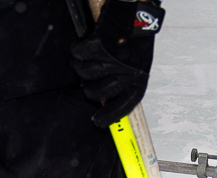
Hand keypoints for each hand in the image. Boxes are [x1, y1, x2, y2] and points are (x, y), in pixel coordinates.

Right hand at [70, 0, 164, 127]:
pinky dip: (77, 52)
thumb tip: (107, 101)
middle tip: (90, 78)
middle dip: (89, 87)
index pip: (122, 107)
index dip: (108, 117)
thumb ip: (126, 84)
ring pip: (85, 74)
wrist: (135, 17)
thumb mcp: (139, 68)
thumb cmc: (136, 42)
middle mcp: (125, 74)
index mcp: (138, 81)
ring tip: (89, 58)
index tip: (98, 122)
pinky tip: (84, 47)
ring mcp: (111, 61)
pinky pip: (78, 57)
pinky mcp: (98, 47)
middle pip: (97, 93)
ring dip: (82, 66)